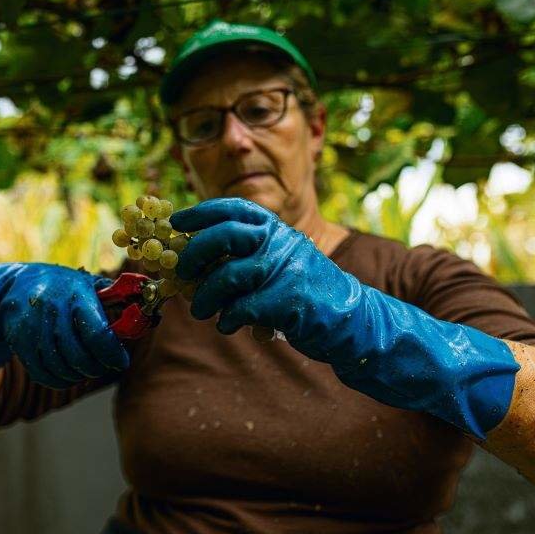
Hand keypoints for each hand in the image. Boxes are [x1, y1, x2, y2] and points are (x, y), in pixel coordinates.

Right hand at [0, 263, 128, 388]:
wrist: (13, 287)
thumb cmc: (62, 287)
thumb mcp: (88, 283)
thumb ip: (118, 295)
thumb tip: (150, 303)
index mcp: (74, 295)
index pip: (97, 335)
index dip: (113, 354)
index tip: (121, 360)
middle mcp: (52, 312)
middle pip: (80, 357)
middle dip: (98, 366)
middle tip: (106, 364)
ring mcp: (32, 330)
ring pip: (62, 369)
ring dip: (80, 375)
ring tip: (88, 367)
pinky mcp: (20, 345)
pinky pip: (45, 375)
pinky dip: (61, 380)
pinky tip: (70, 372)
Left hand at [171, 198, 518, 439]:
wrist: (358, 323)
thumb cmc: (310, 296)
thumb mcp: (283, 265)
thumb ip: (250, 256)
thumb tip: (198, 259)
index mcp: (281, 229)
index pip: (236, 208)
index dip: (202, 212)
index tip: (177, 223)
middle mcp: (284, 242)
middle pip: (225, 236)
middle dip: (195, 254)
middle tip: (183, 273)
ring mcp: (288, 270)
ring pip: (228, 275)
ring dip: (207, 296)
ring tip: (201, 310)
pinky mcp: (291, 300)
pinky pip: (243, 307)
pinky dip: (228, 318)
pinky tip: (228, 326)